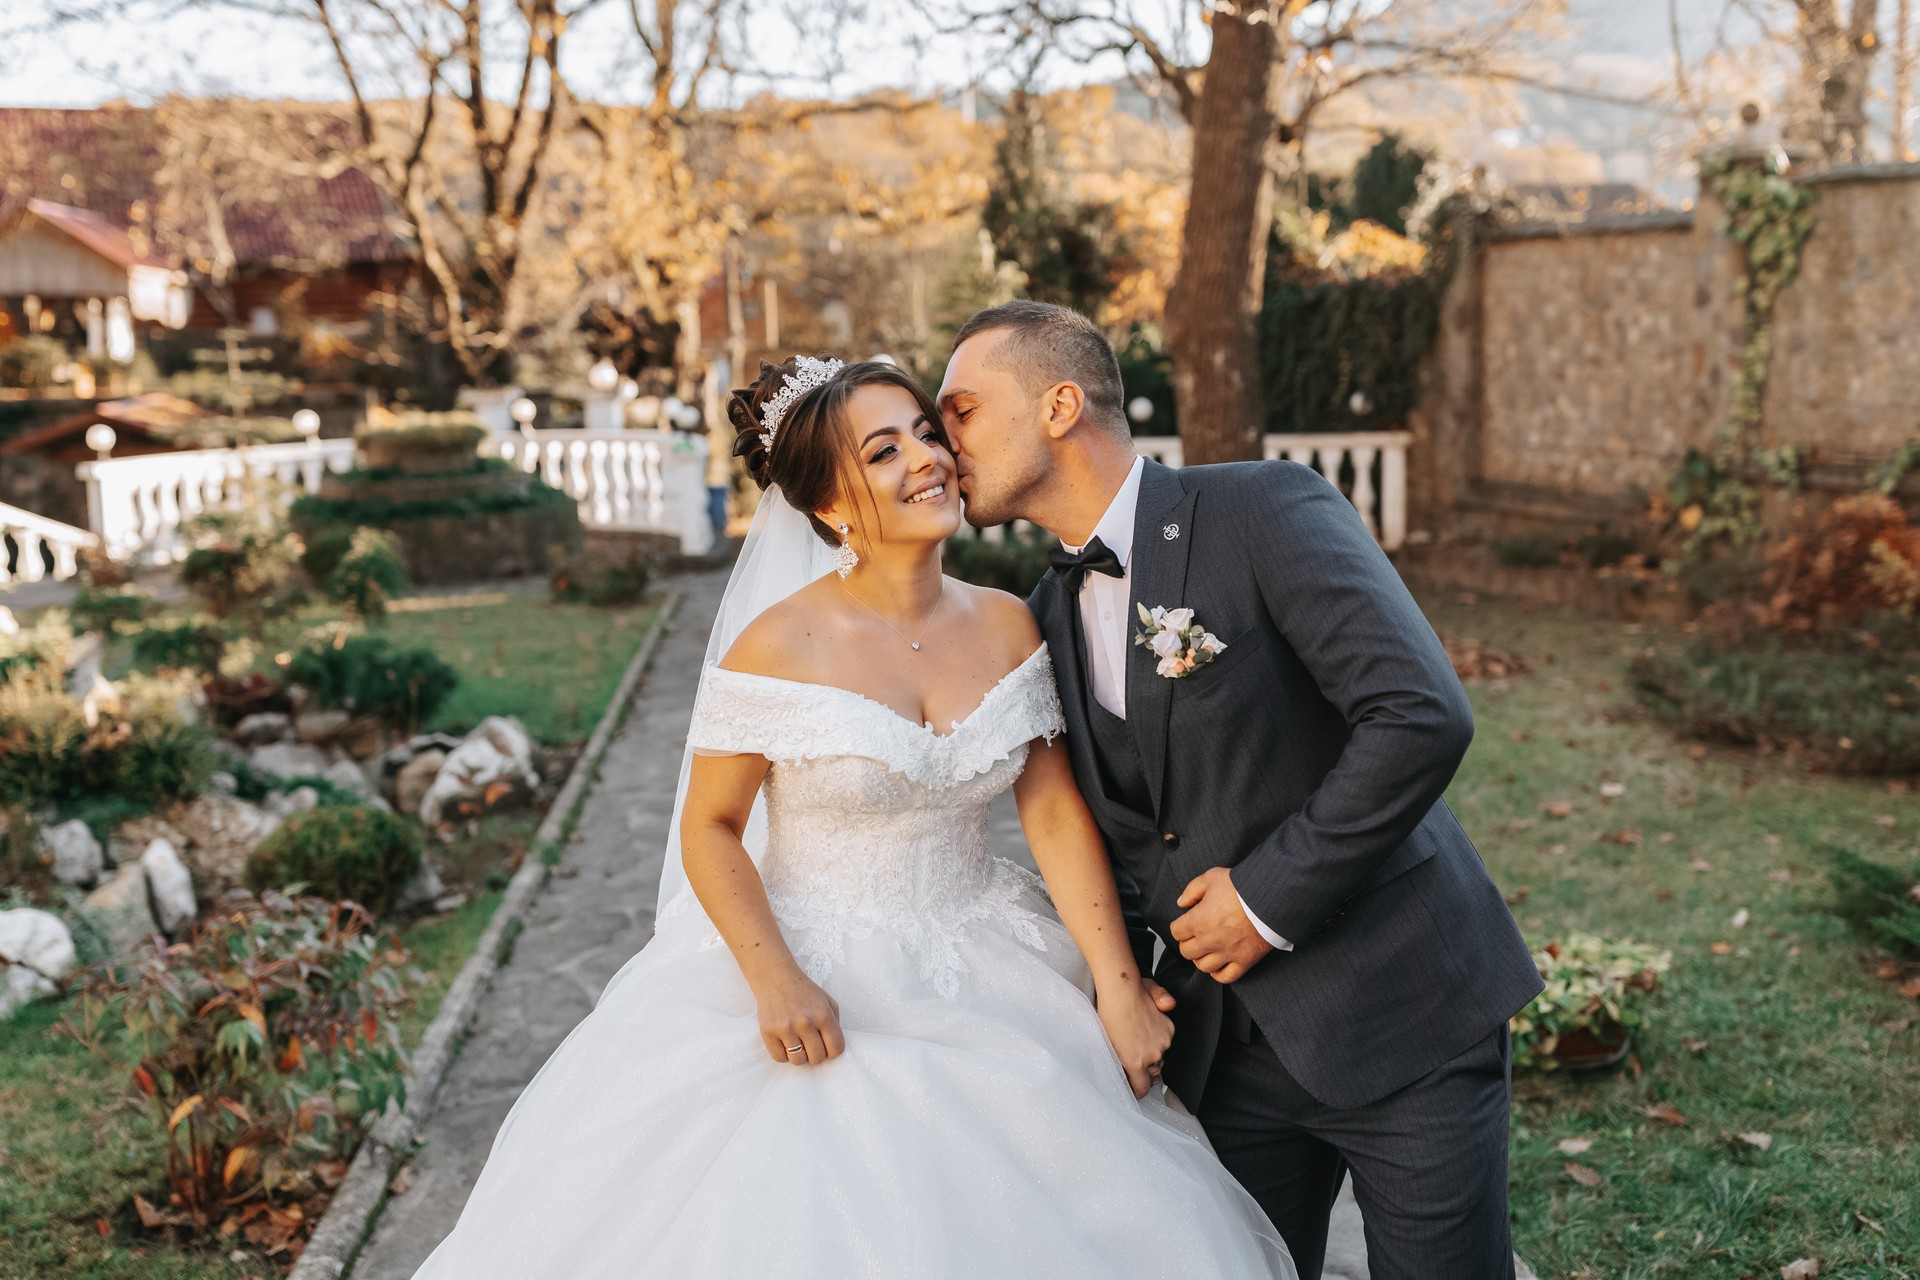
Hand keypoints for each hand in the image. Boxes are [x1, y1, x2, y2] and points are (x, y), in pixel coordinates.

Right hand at [755, 968, 845, 1066]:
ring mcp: (786, 1029)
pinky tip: (785, 1042)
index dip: (833, 1050)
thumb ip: (835, 1023)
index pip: (836, 1049)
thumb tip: (834, 1046)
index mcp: (823, 1015)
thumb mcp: (827, 1001)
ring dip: (799, 1055)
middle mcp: (805, 1023)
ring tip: (797, 1043)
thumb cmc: (803, 991)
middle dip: (816, 1054)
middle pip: (817, 1058)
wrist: (776, 978)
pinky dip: (783, 1054)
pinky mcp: (768, 1032)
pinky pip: (779, 1058)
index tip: (826, 1046)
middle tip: (811, 1044)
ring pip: (798, 1061)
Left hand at [1096, 979, 1175, 1098]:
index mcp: (1135, 1062)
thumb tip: (1134, 1074)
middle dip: (1144, 1070)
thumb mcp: (1107, 1044)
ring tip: (1136, 1039)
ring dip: (1152, 1053)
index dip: (1137, 1090)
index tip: (1132, 1088)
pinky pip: (1165, 1041)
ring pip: (1159, 1056)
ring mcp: (1163, 1042)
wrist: (1121, 991)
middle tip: (1132, 1058)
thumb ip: (1123, 1065)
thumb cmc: (1108, 1015)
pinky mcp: (1169, 1029)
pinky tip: (1144, 1028)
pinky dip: (1158, 1038)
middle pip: (1152, 1072)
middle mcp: (1153, 1055)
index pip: (1142, 1088)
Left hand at [1170, 867, 1272, 984]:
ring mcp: (1227, 953)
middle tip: (1196, 936)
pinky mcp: (1244, 961)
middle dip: (1188, 943)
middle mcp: (1209, 940)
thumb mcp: (1212, 877)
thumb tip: (1181, 903)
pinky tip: (1219, 965)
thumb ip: (1192, 890)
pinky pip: (1226, 977)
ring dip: (1202, 959)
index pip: (1176, 932)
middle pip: (1186, 952)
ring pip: (1203, 967)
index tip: (1187, 922)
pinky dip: (1219, 973)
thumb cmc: (1241, 886)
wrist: (1272, 898)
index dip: (1180, 926)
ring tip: (1207, 950)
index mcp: (1198, 920)